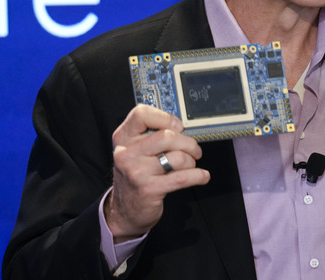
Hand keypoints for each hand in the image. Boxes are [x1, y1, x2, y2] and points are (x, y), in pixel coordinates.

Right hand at [105, 104, 210, 241]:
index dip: (165, 117)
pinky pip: (182, 177)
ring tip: (190, 165)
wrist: (124, 210)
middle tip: (193, 150)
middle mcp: (126, 153)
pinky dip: (198, 175)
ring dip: (191, 161)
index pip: (141, 114)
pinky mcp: (149, 189)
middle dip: (188, 143)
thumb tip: (180, 126)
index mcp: (122, 138)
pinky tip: (202, 176)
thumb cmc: (135, 175)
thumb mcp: (134, 151)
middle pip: (167, 136)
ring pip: (178, 157)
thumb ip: (150, 135)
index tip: (178, 126)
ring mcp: (137, 172)